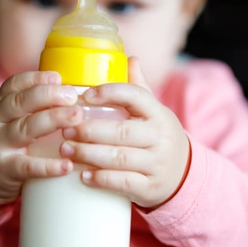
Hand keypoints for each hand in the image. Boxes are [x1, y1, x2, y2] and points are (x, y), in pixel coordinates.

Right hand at [0, 71, 83, 214]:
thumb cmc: (4, 141)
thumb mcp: (8, 117)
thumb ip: (31, 104)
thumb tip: (72, 91)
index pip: (14, 84)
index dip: (37, 79)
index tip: (58, 78)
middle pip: (20, 102)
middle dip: (48, 95)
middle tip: (73, 96)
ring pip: (25, 128)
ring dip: (53, 119)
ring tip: (76, 116)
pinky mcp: (5, 169)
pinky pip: (28, 166)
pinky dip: (48, 166)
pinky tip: (67, 165)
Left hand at [59, 57, 190, 208]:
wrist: (183, 175)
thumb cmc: (157, 137)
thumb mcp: (154, 112)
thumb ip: (139, 88)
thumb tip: (129, 58)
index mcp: (158, 113)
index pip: (136, 96)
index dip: (109, 93)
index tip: (84, 95)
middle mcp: (160, 137)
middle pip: (121, 131)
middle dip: (89, 130)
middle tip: (64, 129)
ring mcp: (156, 164)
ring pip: (119, 158)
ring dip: (88, 154)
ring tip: (66, 149)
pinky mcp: (149, 188)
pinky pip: (123, 183)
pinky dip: (101, 179)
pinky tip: (82, 175)